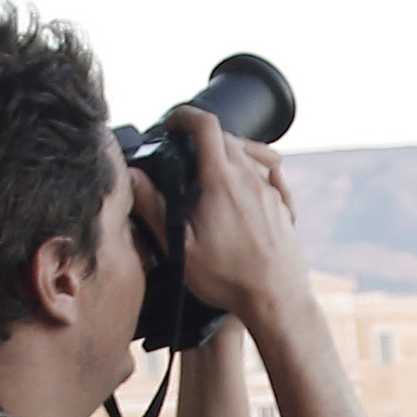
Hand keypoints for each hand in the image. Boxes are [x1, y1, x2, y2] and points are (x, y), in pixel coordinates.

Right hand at [167, 106, 318, 334]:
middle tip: (185, 152)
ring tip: (211, 169)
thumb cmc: (228, 278)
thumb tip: (133, 177)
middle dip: (204, 136)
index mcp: (221, 181)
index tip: (171, 124)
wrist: (277, 300)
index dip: (185, 116)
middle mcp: (250, 179)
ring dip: (229, 153)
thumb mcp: (180, 247)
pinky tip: (249, 183)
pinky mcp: (284, 208)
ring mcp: (270, 192)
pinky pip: (272, 176)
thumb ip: (153, 207)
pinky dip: (257, 170)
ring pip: (250, 156)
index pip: (205, 126)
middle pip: (227, 137)